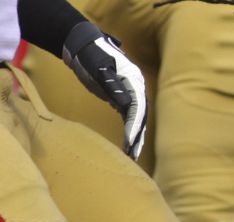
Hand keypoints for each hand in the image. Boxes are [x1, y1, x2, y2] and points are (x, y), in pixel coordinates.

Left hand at [61, 22, 145, 158]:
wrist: (83, 45)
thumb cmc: (90, 54)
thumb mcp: (99, 67)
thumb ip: (112, 84)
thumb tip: (126, 102)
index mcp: (134, 81)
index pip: (138, 108)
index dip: (135, 126)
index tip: (131, 141)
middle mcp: (136, 89)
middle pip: (141, 116)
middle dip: (138, 136)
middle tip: (133, 154)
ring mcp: (131, 94)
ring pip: (137, 119)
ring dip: (135, 136)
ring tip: (132, 154)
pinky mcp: (122, 99)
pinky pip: (129, 118)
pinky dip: (129, 131)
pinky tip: (128, 144)